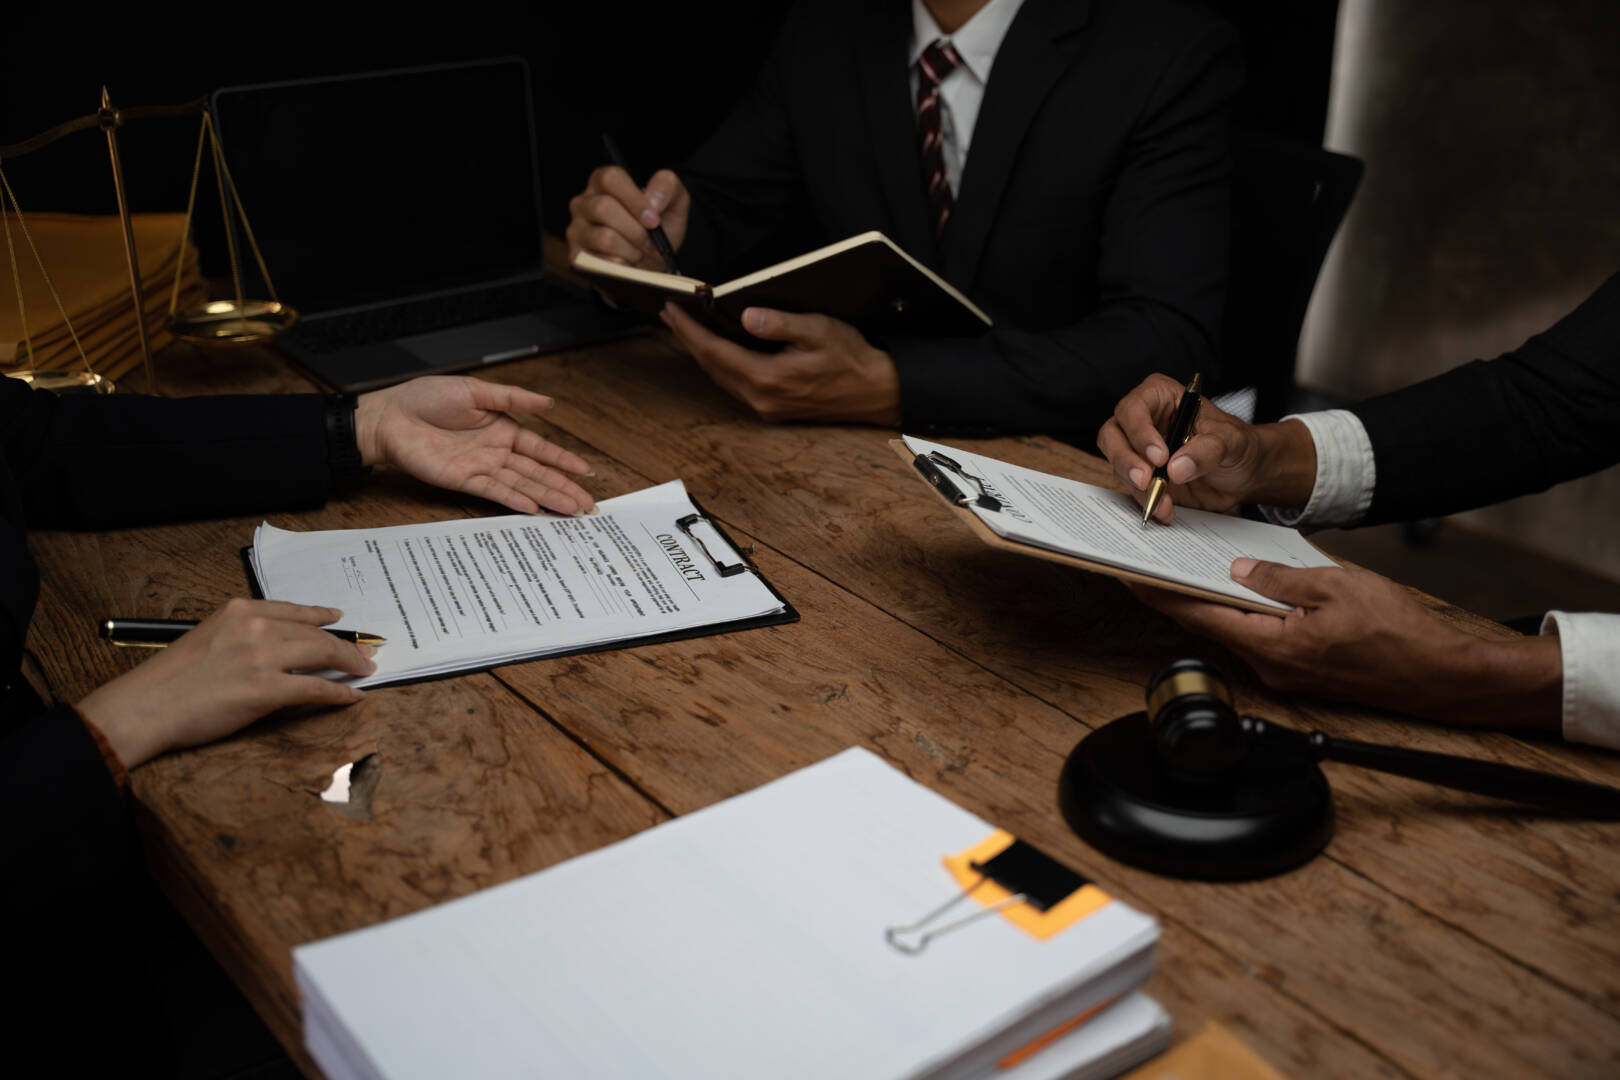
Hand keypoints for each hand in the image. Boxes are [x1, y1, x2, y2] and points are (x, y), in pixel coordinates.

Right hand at [79, 600, 375, 768]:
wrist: (146, 706)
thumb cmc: (170, 680)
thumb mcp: (207, 638)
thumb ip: (241, 636)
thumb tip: (275, 648)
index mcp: (238, 611)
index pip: (291, 610)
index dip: (320, 615)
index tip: (338, 617)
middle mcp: (254, 627)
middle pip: (314, 633)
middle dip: (345, 644)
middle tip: (364, 653)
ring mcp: (262, 657)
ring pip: (322, 654)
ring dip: (349, 664)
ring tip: (364, 670)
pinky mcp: (267, 689)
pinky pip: (316, 687)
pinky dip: (338, 692)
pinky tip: (351, 696)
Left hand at [355, 376, 594, 514]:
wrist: (390, 417)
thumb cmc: (426, 398)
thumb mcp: (474, 391)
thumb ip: (512, 398)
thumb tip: (548, 403)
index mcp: (502, 428)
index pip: (540, 448)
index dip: (563, 460)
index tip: (586, 472)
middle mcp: (495, 451)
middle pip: (537, 472)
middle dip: (563, 487)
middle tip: (588, 504)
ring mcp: (481, 467)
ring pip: (522, 485)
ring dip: (547, 498)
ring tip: (571, 511)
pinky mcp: (463, 480)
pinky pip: (494, 492)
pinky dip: (514, 500)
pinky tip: (534, 508)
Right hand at [566, 165, 690, 270]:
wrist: (652, 262)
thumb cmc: (658, 229)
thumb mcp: (673, 202)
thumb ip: (667, 185)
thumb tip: (654, 201)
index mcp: (603, 182)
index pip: (610, 179)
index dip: (635, 200)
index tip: (653, 220)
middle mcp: (584, 202)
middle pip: (603, 207)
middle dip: (636, 230)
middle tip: (650, 241)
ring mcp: (576, 230)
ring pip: (604, 237)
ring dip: (631, 250)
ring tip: (639, 252)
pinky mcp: (577, 256)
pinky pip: (602, 263)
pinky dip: (623, 266)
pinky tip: (628, 264)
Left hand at [660, 302, 900, 424]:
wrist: (877, 392)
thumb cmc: (852, 358)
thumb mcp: (819, 331)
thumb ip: (781, 324)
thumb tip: (747, 317)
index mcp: (768, 378)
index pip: (715, 351)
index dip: (690, 330)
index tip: (672, 310)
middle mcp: (762, 398)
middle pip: (712, 367)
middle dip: (689, 340)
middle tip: (671, 314)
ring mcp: (767, 407)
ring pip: (722, 377)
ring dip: (702, 353)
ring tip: (687, 328)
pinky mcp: (774, 409)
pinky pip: (736, 384)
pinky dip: (721, 364)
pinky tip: (718, 349)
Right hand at [1096, 374, 1315, 522]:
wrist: (1242, 473)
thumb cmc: (1236, 445)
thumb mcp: (1231, 441)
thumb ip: (1207, 450)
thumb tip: (1177, 467)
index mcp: (1161, 397)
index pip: (1135, 406)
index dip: (1140, 431)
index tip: (1159, 456)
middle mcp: (1143, 420)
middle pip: (1113, 434)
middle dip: (1126, 460)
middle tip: (1146, 480)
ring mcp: (1138, 449)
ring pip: (1117, 464)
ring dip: (1137, 486)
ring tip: (1163, 501)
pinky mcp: (1141, 475)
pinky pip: (1131, 488)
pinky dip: (1145, 501)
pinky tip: (1165, 509)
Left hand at [1132, 558, 1561, 729]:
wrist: (1439, 675)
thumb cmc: (1397, 632)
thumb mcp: (1334, 587)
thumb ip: (1279, 579)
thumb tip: (1238, 572)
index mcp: (1271, 645)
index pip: (1199, 615)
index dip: (1161, 593)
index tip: (1132, 575)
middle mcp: (1270, 667)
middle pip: (1212, 624)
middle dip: (1182, 593)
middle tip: (1155, 561)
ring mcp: (1286, 674)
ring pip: (1237, 631)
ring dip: (1215, 603)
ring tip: (1192, 568)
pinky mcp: (1302, 673)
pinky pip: (1262, 639)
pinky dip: (1246, 614)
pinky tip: (1243, 590)